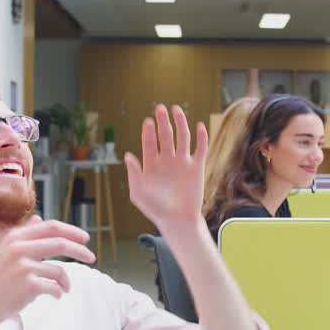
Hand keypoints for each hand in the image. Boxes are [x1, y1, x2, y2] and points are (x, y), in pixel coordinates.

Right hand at [0, 216, 94, 320]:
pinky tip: (55, 296)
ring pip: (59, 270)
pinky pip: (55, 287)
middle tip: (92, 258)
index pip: (51, 227)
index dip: (72, 231)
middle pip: (61, 244)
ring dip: (66, 281)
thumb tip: (39, 218)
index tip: (85, 238)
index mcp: (15, 237)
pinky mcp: (29, 285)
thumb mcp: (5, 251)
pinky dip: (59, 292)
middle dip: (80, 251)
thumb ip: (24, 235)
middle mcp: (19, 249)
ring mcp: (24, 266)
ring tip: (62, 288)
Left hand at [124, 105, 207, 229]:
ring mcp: (182, 162)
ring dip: (180, 123)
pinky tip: (199, 126)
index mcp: (151, 164)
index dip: (148, 132)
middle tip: (160, 109)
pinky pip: (200, 148)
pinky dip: (201, 137)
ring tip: (176, 110)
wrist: (178, 220)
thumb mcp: (138, 192)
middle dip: (163, 122)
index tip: (148, 122)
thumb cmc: (155, 209)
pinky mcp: (197, 167)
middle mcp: (167, 160)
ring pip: (182, 137)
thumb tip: (128, 155)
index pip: (149, 142)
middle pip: (165, 135)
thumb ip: (134, 173)